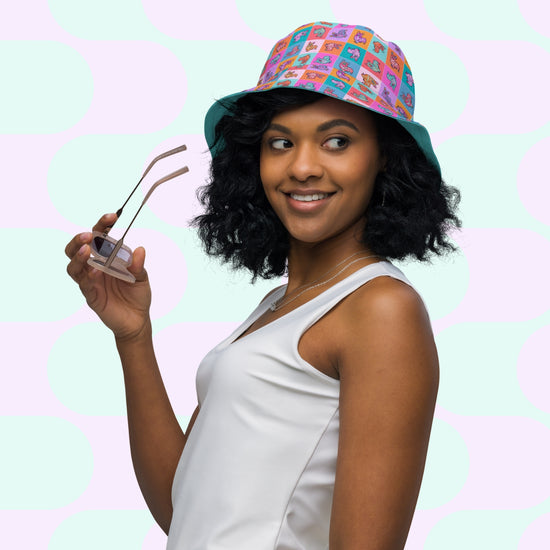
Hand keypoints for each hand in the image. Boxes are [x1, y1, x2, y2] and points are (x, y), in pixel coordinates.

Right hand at [66, 213, 151, 340]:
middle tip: (88, 235)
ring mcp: (90, 281)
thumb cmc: (137, 296)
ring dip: (78, 256)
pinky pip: (84, 284)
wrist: (137, 320)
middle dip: (78, 239)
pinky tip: (96, 271)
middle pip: (76, 249)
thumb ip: (138, 265)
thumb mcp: (142, 278)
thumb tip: (139, 250)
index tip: (112, 216)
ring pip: (73, 266)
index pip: (99, 237)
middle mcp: (95, 267)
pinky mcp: (91, 296)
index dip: (102, 225)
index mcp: (106, 258)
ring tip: (86, 249)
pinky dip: (88, 276)